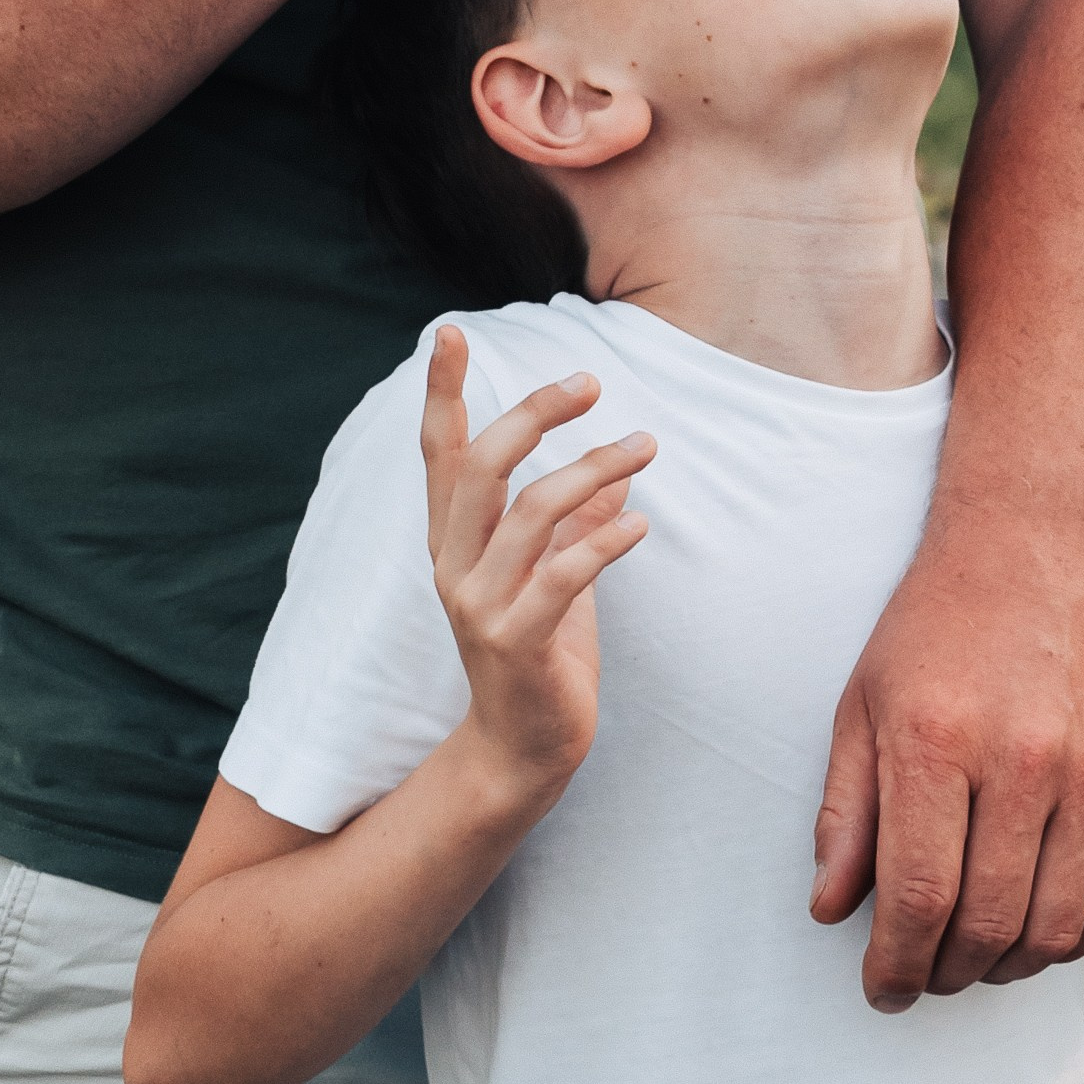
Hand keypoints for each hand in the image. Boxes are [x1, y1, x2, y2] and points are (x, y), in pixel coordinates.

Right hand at [420, 329, 653, 796]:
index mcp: (454, 543)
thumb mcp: (556, 576)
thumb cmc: (541, 655)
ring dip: (594, 469)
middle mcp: (454, 567)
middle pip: (482, 468)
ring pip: (531, 513)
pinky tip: (640, 521)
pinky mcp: (516, 642)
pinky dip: (605, 540)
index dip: (442, 394)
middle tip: (589, 382)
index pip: (439, 454)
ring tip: (643, 445)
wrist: (524, 751)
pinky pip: (562, 574)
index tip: (447, 332)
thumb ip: (575, 521)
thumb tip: (617, 466)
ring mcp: (480, 606)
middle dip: (533, 415)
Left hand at [811, 538, 1083, 1007]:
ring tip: (969, 961)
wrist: (1034, 552)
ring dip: (1007, 967)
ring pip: (1055, 925)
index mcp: (938, 743)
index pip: (917, 898)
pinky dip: (1070, 937)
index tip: (879, 988)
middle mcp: (1022, 760)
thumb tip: (832, 913)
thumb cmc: (931, 632)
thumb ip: (849, 816)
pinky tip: (1030, 931)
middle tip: (920, 978)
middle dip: (945, 975)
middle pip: (989, 924)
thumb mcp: (864, 708)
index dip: (895, 965)